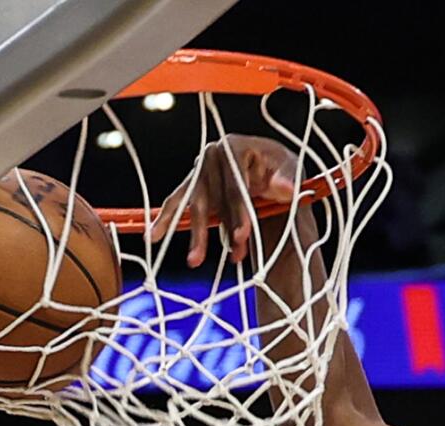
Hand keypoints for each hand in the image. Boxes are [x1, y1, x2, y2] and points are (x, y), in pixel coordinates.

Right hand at [147, 134, 298, 266]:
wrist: (270, 169)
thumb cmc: (280, 167)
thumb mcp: (291, 168)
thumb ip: (288, 178)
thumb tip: (286, 188)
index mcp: (234, 146)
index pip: (234, 183)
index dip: (239, 210)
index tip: (244, 235)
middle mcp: (212, 155)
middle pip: (213, 196)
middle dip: (222, 227)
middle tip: (231, 252)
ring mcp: (199, 171)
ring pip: (195, 205)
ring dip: (197, 234)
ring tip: (195, 260)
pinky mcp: (193, 186)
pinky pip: (176, 204)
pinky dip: (165, 220)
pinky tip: (153, 236)